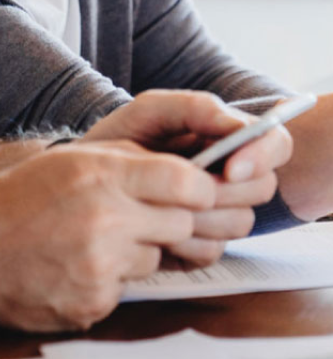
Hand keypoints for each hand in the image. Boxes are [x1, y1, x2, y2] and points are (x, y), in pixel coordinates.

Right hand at [0, 140, 214, 333]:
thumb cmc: (13, 202)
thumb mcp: (64, 161)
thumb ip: (121, 161)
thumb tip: (177, 168)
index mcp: (98, 174)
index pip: (185, 181)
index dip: (200, 187)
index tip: (195, 191)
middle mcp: (105, 217)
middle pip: (182, 222)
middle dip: (171, 220)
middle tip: (139, 217)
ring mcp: (101, 264)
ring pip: (157, 256)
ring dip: (138, 249)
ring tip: (94, 240)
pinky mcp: (96, 301)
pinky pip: (129, 287)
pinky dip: (112, 277)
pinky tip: (77, 265)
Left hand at [83, 90, 291, 264]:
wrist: (82, 182)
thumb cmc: (118, 138)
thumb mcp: (149, 111)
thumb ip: (195, 108)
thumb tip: (237, 126)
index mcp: (225, 138)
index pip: (276, 143)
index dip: (262, 156)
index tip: (229, 168)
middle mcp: (230, 176)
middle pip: (263, 187)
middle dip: (226, 190)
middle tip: (186, 186)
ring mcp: (217, 212)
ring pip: (241, 222)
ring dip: (202, 216)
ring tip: (160, 203)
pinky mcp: (199, 244)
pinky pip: (212, 251)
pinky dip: (184, 241)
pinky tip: (155, 227)